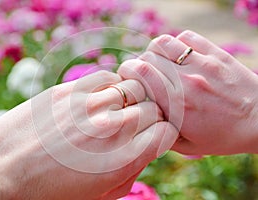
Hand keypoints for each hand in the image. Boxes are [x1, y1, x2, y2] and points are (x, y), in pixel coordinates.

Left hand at [0, 71, 177, 199]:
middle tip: (136, 121)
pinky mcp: (70, 91)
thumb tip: (146, 148)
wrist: (3, 171)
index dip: (163, 132)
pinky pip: (106, 76)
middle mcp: (112, 129)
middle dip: (150, 115)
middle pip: (153, 108)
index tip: (153, 134)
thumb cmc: (52, 190)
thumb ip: (132, 170)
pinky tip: (103, 95)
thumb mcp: (101, 194)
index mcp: (123, 160)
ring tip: (119, 106)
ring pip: (134, 87)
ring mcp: (90, 106)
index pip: (167, 131)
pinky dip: (112, 84)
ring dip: (132, 97)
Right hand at [118, 30, 257, 154]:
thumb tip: (140, 114)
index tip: (127, 79)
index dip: (126, 72)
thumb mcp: (187, 145)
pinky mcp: (215, 54)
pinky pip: (185, 38)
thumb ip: (159, 131)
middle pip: (147, 57)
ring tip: (158, 63)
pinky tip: (178, 57)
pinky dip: (175, 44)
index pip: (139, 73)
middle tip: (142, 75)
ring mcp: (201, 64)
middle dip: (137, 64)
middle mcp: (186, 80)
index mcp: (177, 105)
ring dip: (153, 52)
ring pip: (162, 42)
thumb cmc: (223, 136)